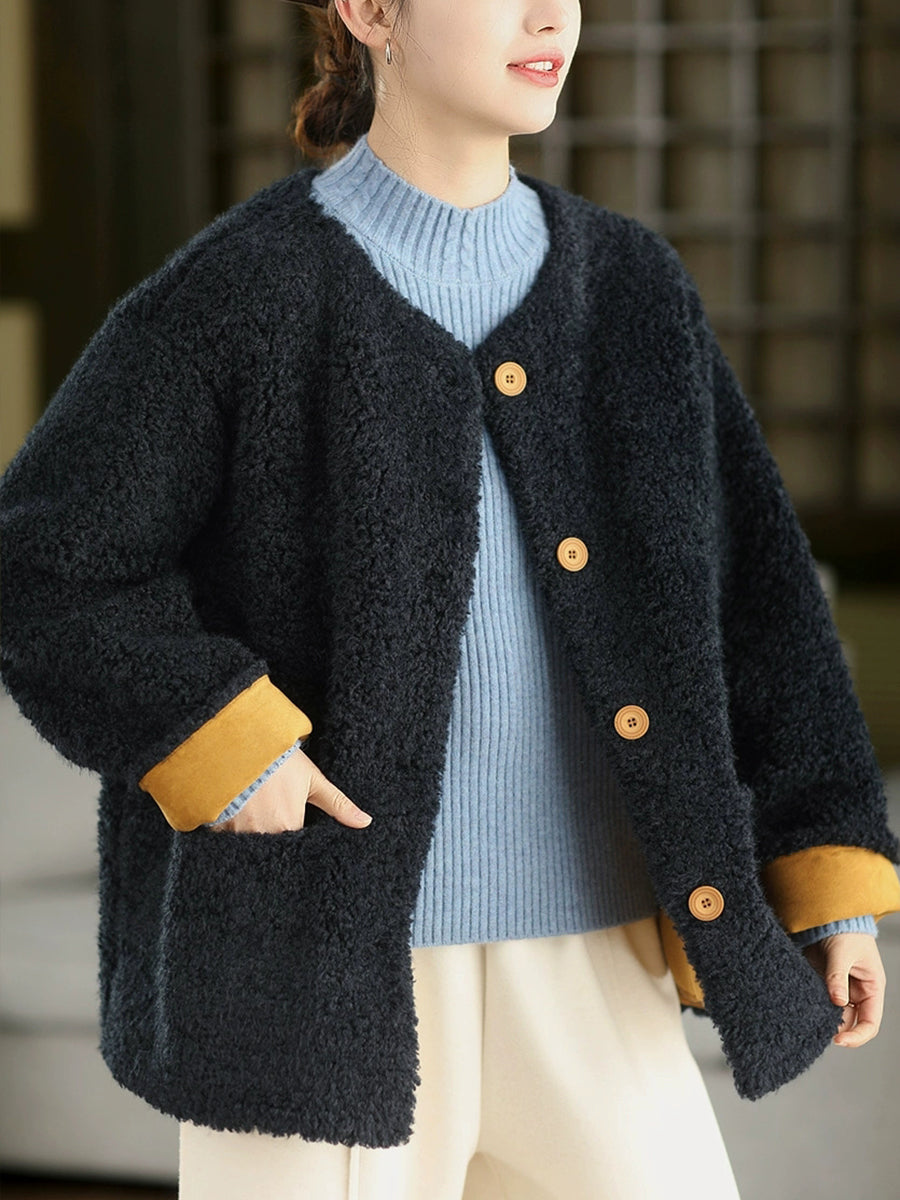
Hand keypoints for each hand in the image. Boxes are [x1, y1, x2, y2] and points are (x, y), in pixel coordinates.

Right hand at [210, 746, 372, 833]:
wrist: (236, 740)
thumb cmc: (278, 758)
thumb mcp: (312, 778)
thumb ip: (338, 804)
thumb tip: (365, 822)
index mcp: (289, 825)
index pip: (296, 840)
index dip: (294, 825)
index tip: (287, 809)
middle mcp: (263, 835)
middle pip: (272, 841)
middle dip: (272, 828)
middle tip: (268, 803)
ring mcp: (236, 832)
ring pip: (248, 838)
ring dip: (250, 825)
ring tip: (251, 801)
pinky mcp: (214, 825)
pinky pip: (224, 834)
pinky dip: (229, 823)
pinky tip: (232, 804)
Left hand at [801, 932, 885, 1047]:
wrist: (827, 913)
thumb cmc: (845, 930)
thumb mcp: (842, 953)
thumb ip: (837, 976)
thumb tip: (836, 1001)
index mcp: (871, 987)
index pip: (870, 1022)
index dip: (857, 1036)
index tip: (839, 1040)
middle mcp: (857, 992)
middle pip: (850, 1022)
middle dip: (837, 1030)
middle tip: (819, 1032)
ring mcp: (839, 988)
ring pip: (833, 1014)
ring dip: (823, 1018)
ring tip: (810, 1019)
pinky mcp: (823, 982)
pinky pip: (820, 1001)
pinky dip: (813, 1007)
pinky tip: (803, 1008)